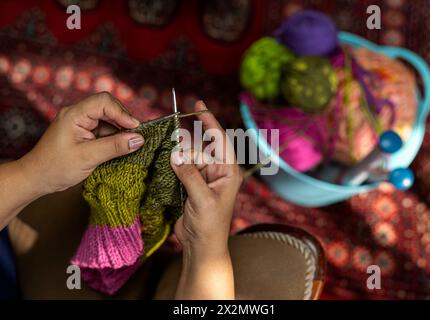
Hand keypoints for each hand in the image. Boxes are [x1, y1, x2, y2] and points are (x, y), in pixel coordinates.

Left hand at [18, 92, 143, 195]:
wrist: (36, 179)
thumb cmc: (55, 168)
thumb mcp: (88, 158)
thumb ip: (114, 147)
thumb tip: (138, 139)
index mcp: (74, 114)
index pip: (103, 102)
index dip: (122, 113)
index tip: (135, 128)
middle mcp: (78, 114)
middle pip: (108, 107)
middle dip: (123, 121)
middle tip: (135, 137)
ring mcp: (81, 123)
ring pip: (108, 120)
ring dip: (120, 131)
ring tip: (128, 146)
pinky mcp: (84, 133)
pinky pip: (105, 130)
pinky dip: (114, 138)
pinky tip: (119, 149)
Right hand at [170, 101, 241, 254]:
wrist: (201, 246)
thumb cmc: (210, 225)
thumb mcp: (202, 199)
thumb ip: (189, 175)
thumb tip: (175, 153)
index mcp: (228, 172)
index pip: (220, 140)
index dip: (210, 121)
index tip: (198, 105)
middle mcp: (217, 171)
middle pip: (198, 148)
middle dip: (185, 144)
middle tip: (168, 138)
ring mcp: (202, 178)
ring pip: (187, 158)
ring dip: (176, 155)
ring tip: (163, 150)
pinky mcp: (190, 185)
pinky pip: (180, 168)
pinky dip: (171, 164)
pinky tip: (162, 160)